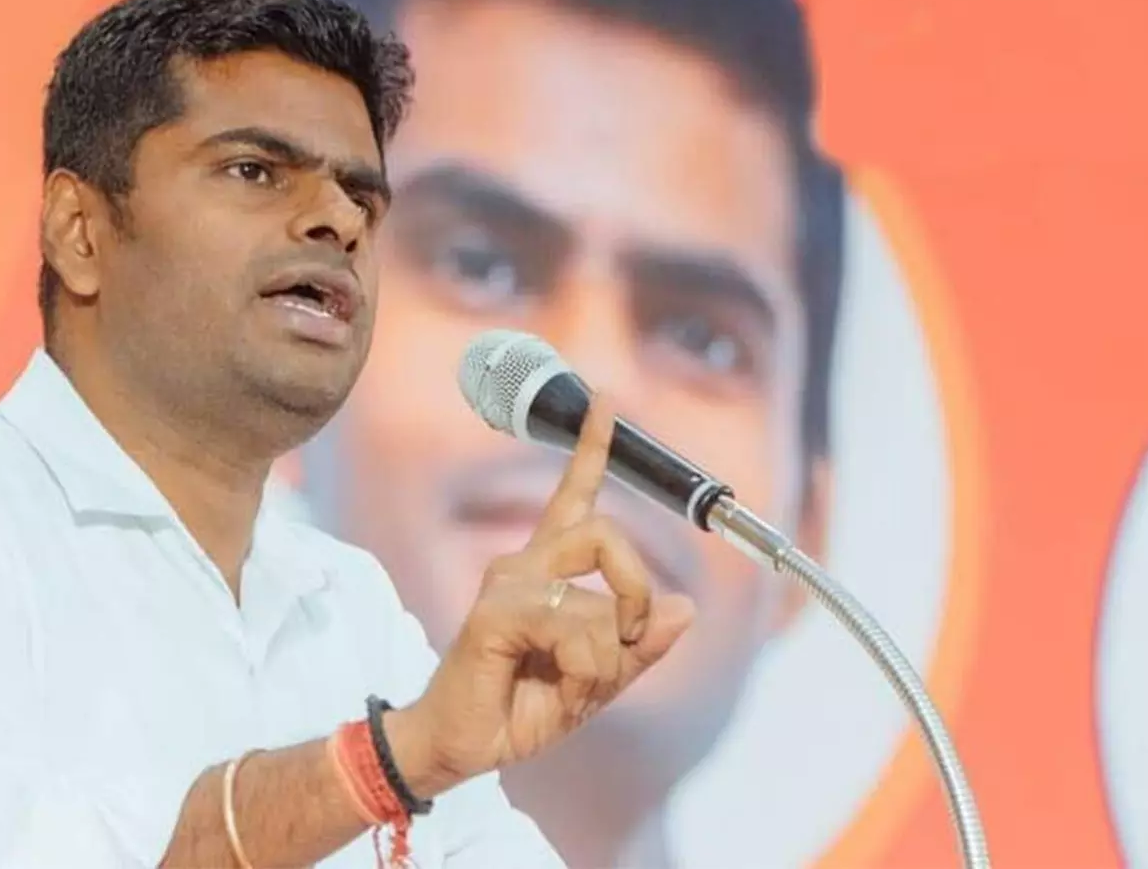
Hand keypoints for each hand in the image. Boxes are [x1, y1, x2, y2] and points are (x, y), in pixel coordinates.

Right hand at [393, 395, 695, 790]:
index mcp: (547, 571)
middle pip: (607, 534)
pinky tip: (556, 685)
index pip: (574, 497)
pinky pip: (574, 628)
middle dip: (636, 590)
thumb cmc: (520, 708)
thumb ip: (639, 647)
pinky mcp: (495, 611)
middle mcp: (524, 565)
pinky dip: (585, 669)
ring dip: (607, 656)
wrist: (464, 745)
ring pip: (599, 599)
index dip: (592, 447)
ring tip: (574, 685)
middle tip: (631, 640)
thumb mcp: (598, 681)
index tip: (606, 401)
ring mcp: (507, 583)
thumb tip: (684, 608)